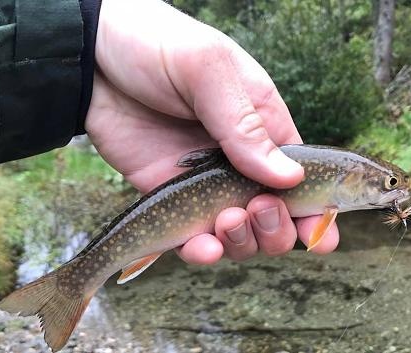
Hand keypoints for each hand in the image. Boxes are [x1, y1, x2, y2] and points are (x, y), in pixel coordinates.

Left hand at [85, 0, 338, 263]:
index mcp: (264, 126)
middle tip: (256, 210)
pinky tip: (202, 246)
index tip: (319, 234)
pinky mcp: (171, 198)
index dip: (316, 210)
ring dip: (243, 241)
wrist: (92, 59)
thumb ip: (246, 126)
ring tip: (226, 220)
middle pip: (277, 215)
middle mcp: (240, 161)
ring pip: (241, 234)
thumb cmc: (158, 47)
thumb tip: (289, 178)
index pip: (303, 178)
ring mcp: (206, 184)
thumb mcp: (210, 72)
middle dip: (277, 228)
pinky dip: (204, 252)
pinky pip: (195, 238)